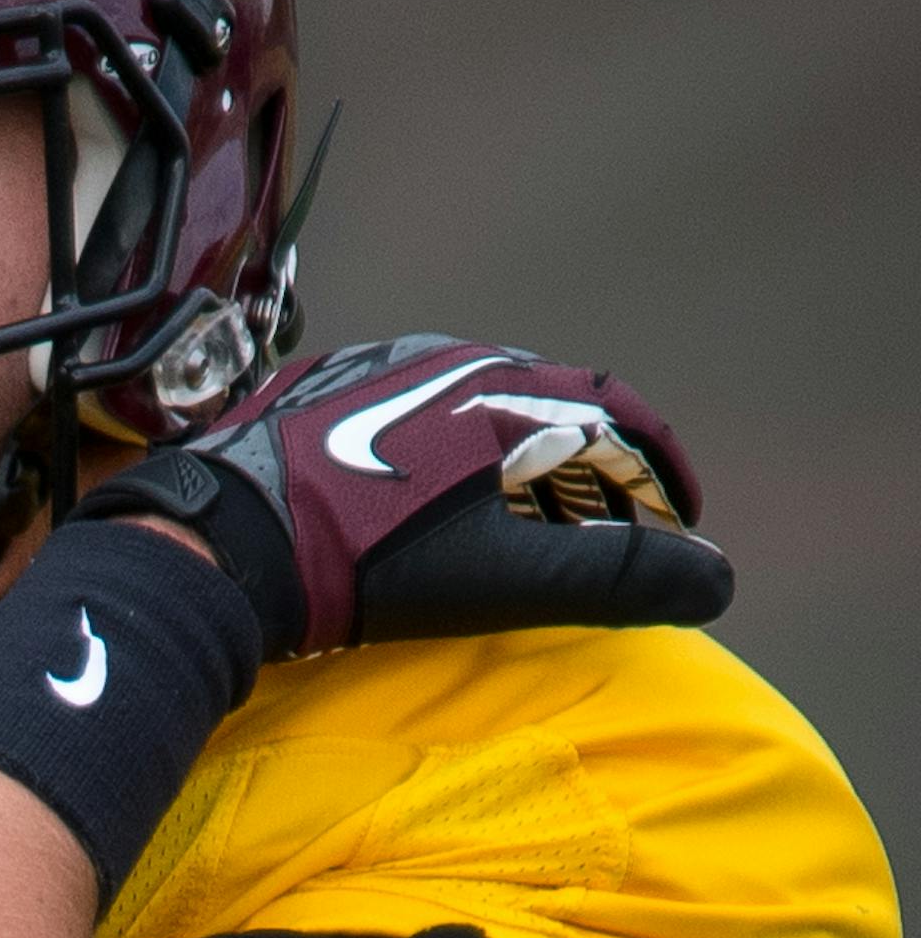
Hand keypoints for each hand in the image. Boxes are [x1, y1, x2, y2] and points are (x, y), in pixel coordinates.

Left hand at [70, 335, 732, 653]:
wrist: (222, 542)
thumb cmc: (365, 562)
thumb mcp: (503, 577)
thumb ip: (612, 577)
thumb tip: (715, 581)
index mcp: (498, 387)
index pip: (611, 411)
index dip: (656, 466)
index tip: (678, 517)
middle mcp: (439, 356)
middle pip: (546, 405)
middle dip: (590, 469)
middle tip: (611, 528)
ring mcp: (370, 368)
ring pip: (473, 407)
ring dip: (516, 460)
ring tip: (529, 520)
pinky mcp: (314, 394)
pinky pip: (406, 415)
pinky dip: (447, 456)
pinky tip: (429, 501)